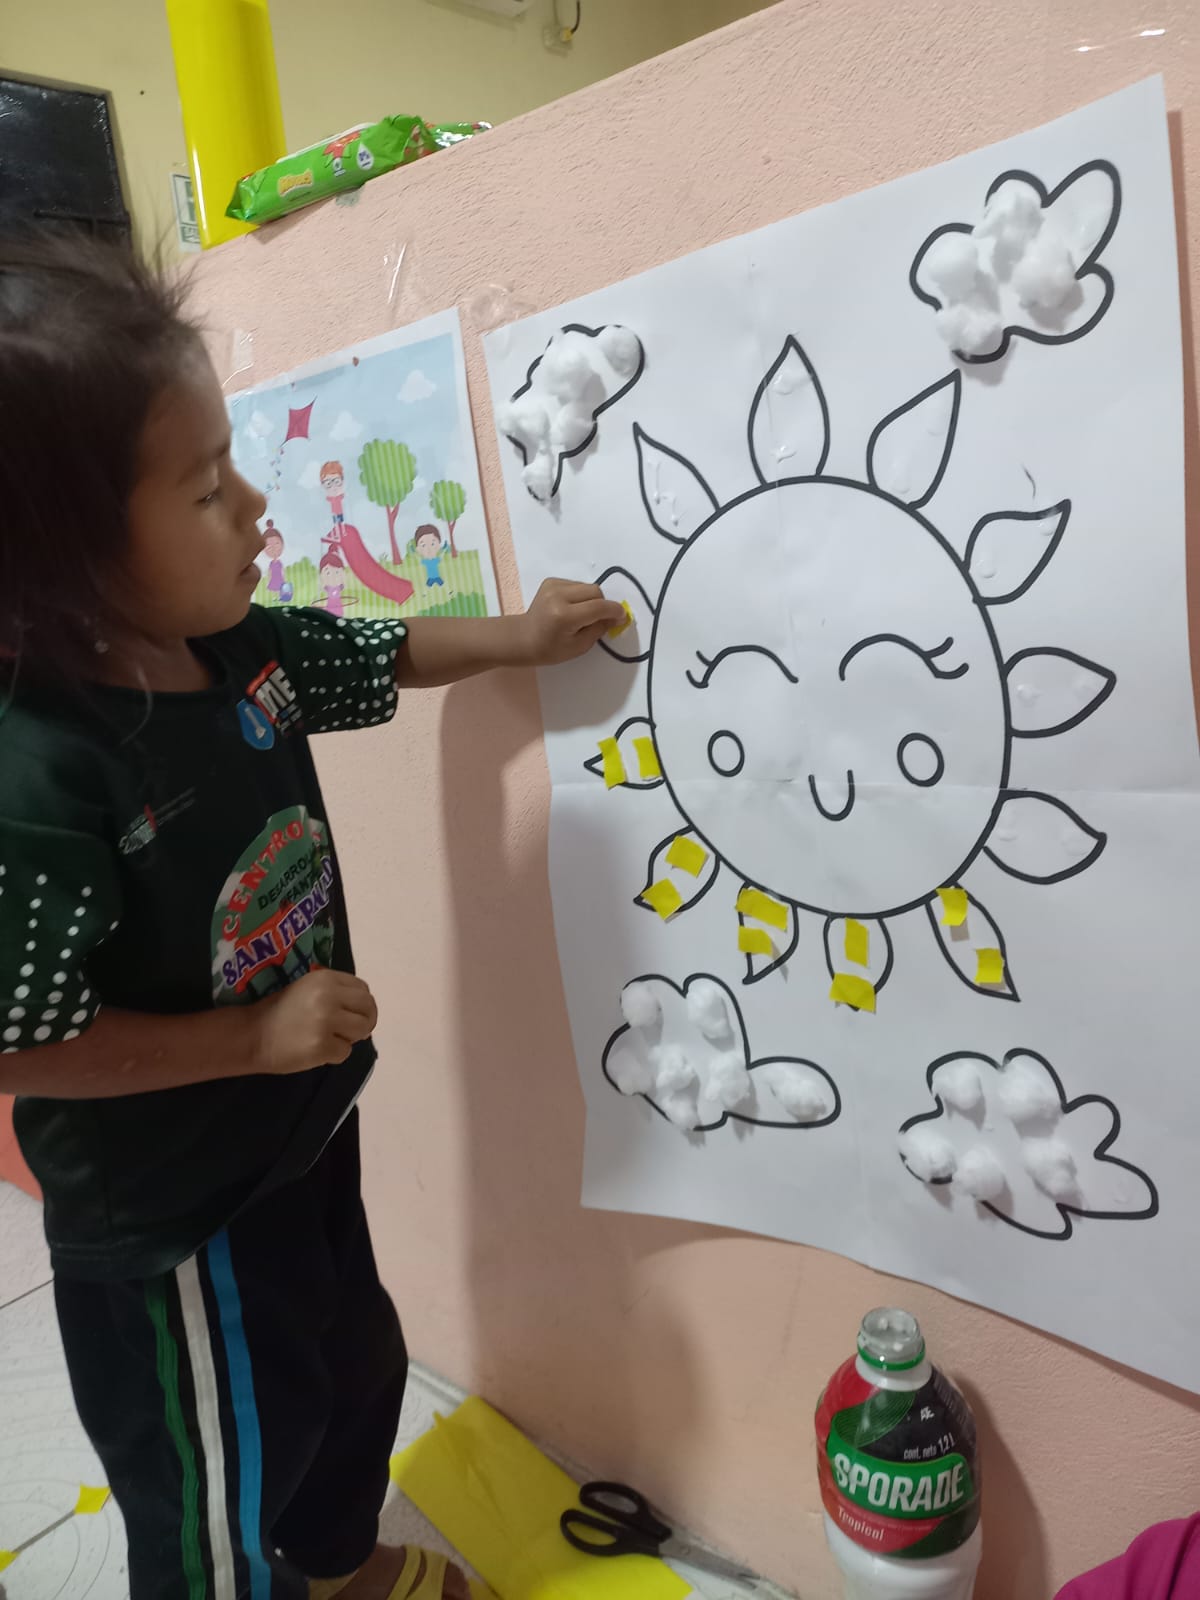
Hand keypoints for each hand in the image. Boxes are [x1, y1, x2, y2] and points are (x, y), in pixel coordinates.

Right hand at [252, 969, 377, 1074]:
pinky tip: (316, 1051)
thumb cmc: (278, 1011)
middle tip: (350, 1031)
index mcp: (325, 978)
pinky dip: (334, 1055)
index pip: (363, 989)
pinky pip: (345, 1052)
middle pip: (368, 1009)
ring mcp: (326, 1021)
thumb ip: (335, 992)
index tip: (353, 1014)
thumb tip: (363, 1009)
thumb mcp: (307, 988)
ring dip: (349, 1039)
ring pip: (362, 1031)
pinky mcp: (322, 1046)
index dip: (361, 1004)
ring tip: (329, 1039)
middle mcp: (329, 996)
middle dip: (364, 1021)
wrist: (251, 1034)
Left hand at [516, 578, 627, 666]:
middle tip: (599, 620)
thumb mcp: (579, 646)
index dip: (614, 611)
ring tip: (580, 615)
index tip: (622, 617)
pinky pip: (576, 585)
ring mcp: (553, 586)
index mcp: (564, 616)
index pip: (598, 607)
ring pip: (587, 586)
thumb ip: (600, 629)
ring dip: (591, 600)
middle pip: (595, 591)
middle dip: (602, 605)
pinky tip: (570, 608)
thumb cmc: (550, 649)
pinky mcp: (550, 581)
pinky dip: (580, 596)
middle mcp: (558, 596)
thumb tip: (617, 616)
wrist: (522, 638)